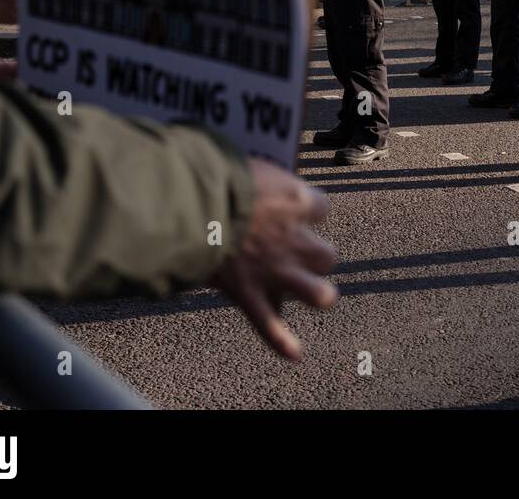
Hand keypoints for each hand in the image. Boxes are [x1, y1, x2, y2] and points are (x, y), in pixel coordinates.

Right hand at [212, 159, 336, 358]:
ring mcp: (274, 270)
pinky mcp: (250, 293)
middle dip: (316, 255)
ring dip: (316, 294)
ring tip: (314, 293)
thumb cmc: (215, 176)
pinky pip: (270, 325)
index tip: (297, 208)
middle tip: (299, 251)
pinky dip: (281, 341)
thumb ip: (262, 179)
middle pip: (327, 255)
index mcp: (295, 202)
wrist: (191, 204)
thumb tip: (259, 178)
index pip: (322, 207)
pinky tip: (295, 353)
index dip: (309, 209)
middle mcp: (294, 239)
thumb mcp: (248, 165)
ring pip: (317, 293)